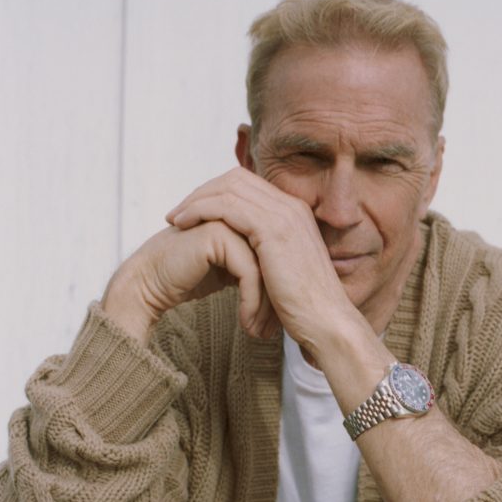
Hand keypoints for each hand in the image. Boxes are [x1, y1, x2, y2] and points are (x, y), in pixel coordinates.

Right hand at [102, 217, 277, 344]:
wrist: (148, 283)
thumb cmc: (184, 279)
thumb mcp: (229, 272)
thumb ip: (253, 268)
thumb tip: (285, 289)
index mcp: (244, 220)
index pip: (277, 257)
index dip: (278, 291)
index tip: (277, 324)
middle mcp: (238, 216)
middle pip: (274, 261)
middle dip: (276, 301)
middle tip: (273, 332)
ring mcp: (227, 221)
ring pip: (265, 268)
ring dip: (266, 306)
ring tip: (260, 332)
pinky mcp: (218, 235)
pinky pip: (249, 272)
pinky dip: (251, 302)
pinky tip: (246, 323)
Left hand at [166, 167, 356, 353]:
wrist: (327, 322)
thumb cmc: (304, 308)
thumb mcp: (283, 271)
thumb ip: (267, 254)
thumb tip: (243, 256)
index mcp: (295, 213)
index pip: (249, 186)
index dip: (217, 195)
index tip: (194, 213)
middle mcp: (291, 207)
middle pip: (236, 179)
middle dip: (203, 192)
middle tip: (178, 212)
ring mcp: (283, 215)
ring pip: (228, 188)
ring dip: (196, 200)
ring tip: (174, 219)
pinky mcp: (271, 229)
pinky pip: (226, 206)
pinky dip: (200, 210)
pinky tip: (183, 225)